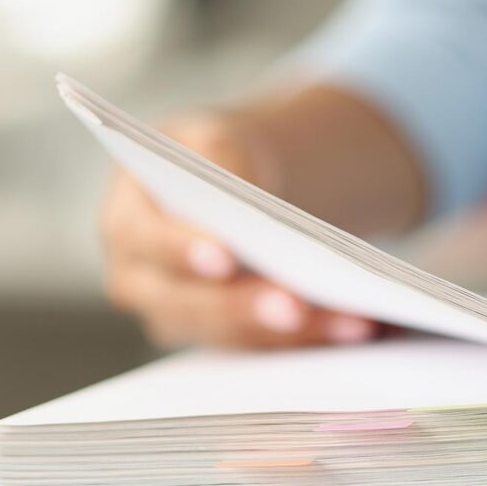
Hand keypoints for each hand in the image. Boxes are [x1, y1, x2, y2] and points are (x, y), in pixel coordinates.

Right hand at [99, 112, 380, 348]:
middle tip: (297, 306)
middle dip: (248, 306)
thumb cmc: (214, 156)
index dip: (184, 251)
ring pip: (234, 335)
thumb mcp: (213, 138)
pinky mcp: (220, 337)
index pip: (150, 242)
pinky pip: (264, 347)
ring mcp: (179, 316)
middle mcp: (141, 282)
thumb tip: (243, 192)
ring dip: (295, 333)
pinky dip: (312, 338)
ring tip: (352, 321)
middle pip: (192, 304)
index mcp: (127, 224)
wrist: (228, 186)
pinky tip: (359, 326)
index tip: (226, 258)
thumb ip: (220, 157)